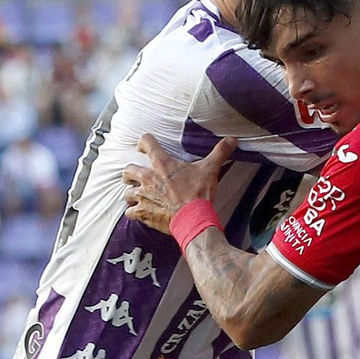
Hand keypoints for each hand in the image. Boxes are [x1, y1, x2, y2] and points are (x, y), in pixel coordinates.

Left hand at [122, 133, 236, 233]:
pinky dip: (133, 212)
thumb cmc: (199, 193)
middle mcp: (148, 177)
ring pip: (127, 193)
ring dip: (132, 194)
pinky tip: (139, 213)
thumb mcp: (210, 169)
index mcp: (162, 163)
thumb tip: (232, 140)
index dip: (144, 142)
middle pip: (128, 170)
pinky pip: (130, 212)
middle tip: (135, 176)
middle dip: (130, 173)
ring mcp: (143, 196)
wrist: (193, 218)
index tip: (144, 147)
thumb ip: (220, 152)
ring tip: (137, 196)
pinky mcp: (143, 212)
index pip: (146, 142)